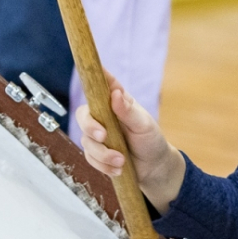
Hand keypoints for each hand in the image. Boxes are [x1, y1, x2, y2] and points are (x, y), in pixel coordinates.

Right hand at [77, 69, 184, 208]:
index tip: (91, 69)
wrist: (154, 168)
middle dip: (90, 127)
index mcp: (116, 102)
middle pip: (83, 115)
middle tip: (103, 136)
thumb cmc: (151, 141)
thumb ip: (128, 111)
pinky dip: (103, 166)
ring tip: (122, 161)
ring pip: (86, 141)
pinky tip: (118, 169)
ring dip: (103, 154)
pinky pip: (90, 158)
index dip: (94, 75)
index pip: (102, 84)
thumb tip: (115, 94)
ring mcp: (98, 135)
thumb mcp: (144, 125)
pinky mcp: (96, 153)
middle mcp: (103, 116)